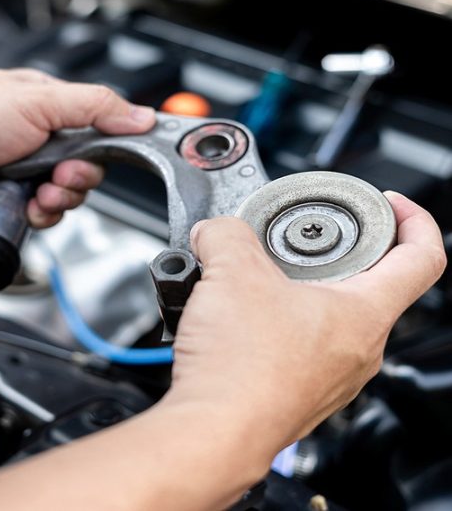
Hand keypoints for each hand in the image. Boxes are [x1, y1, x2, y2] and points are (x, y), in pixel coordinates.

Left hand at [0, 69, 154, 226]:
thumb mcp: (38, 100)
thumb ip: (94, 106)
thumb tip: (140, 116)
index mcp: (51, 109)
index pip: (101, 127)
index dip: (114, 142)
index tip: (121, 150)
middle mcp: (44, 141)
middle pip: (92, 166)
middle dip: (81, 175)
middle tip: (62, 169)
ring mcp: (32, 172)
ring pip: (73, 193)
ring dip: (63, 195)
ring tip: (41, 187)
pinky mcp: (21, 200)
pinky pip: (52, 214)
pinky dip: (46, 213)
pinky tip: (31, 204)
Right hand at [168, 191, 445, 450]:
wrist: (212, 433)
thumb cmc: (239, 371)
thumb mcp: (231, 271)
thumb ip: (225, 234)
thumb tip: (216, 231)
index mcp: (362, 315)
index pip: (423, 258)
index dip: (413, 219)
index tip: (390, 203)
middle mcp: (357, 350)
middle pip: (372, 285)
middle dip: (340, 252)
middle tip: (307, 240)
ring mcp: (331, 375)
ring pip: (332, 316)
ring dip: (303, 289)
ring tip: (265, 279)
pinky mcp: (301, 389)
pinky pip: (305, 343)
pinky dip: (283, 320)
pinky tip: (248, 317)